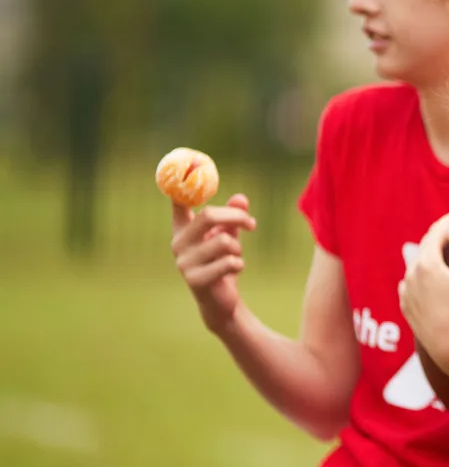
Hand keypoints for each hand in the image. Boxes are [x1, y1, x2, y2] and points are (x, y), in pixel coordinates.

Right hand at [171, 194, 255, 331]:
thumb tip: (241, 198)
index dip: (182, 186)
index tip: (190, 165)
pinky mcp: (195, 280)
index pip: (179, 204)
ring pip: (224, 241)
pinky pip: (229, 262)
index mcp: (183, 230)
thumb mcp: (229, 237)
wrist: (221, 301)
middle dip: (235, 216)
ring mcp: (184, 263)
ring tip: (235, 257)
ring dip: (238, 248)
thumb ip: (233, 217)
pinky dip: (238, 264)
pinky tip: (234, 271)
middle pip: (208, 216)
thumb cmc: (223, 263)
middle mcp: (178, 244)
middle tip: (252, 222)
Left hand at [399, 210, 448, 363]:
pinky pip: (412, 284)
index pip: (437, 231)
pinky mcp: (408, 311)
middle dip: (441, 235)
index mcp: (426, 264)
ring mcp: (407, 295)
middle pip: (425, 247)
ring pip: (417, 265)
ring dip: (432, 255)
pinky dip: (422, 274)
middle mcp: (411, 277)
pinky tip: (432, 276)